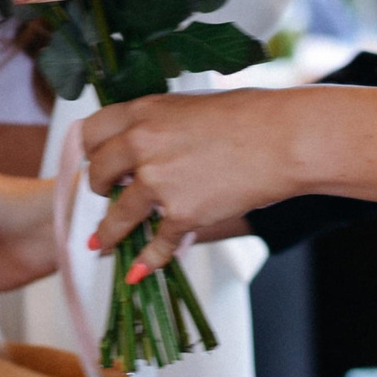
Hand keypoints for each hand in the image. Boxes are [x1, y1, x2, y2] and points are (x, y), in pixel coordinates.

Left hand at [84, 91, 303, 280]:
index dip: (91, 151)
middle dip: (98, 189)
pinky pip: (155, 245)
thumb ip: (160, 127)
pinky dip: (148, 260)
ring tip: (102, 242)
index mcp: (143, 112)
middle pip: (96, 174)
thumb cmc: (250, 116)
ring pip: (116, 216)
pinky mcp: (181, 213)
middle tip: (105, 195)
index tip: (94, 162)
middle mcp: (141, 144)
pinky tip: (138, 269)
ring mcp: (158, 181)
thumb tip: (144, 146)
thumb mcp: (190, 107)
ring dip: (108, 233)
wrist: (285, 139)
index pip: (91, 133)